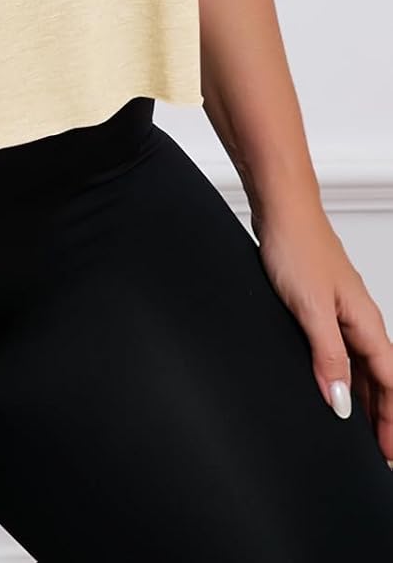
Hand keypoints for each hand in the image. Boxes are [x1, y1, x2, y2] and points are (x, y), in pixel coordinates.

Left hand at [253, 201, 392, 463]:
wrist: (281, 209)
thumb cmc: (296, 247)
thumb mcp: (310, 310)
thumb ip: (327, 356)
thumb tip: (340, 403)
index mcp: (366, 323)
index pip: (390, 383)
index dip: (390, 420)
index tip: (389, 453)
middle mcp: (360, 318)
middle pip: (381, 378)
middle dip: (382, 416)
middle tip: (379, 452)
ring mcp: (343, 310)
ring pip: (362, 364)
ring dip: (364, 397)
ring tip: (360, 430)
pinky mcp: (323, 303)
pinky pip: (343, 349)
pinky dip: (344, 373)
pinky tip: (331, 383)